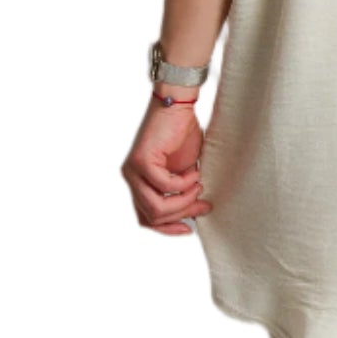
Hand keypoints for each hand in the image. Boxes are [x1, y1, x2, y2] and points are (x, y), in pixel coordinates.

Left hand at [122, 100, 209, 234]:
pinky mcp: (140, 161)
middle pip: (153, 217)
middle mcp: (132, 179)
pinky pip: (164, 186)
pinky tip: (194, 171)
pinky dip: (183, 184)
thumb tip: (196, 215)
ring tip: (198, 186)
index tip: (189, 228)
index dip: (168, 229)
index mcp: (140, 184)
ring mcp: (133, 172)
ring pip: (156, 207)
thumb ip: (183, 194)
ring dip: (183, 201)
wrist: (178, 108)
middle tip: (204, 204)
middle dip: (183, 213)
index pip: (147, 219)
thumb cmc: (183, 135)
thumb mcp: (185, 174)